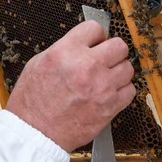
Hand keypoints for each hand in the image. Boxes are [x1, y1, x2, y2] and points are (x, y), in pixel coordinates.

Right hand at [6, 21, 135, 151]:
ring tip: (106, 79)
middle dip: (112, 51)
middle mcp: (87, 66)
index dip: (94, 35)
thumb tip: (83, 44)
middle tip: (104, 59)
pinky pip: (130, 91)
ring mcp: (102, 87)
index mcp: (66, 51)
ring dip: (118, 72)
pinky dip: (122, 91)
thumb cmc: (32, 101)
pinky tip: (108, 93)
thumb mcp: (39, 63)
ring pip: (128, 68)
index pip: (95, 28)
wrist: (35, 134)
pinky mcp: (110, 107)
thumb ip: (64, 49)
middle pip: (119, 46)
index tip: (93, 43)